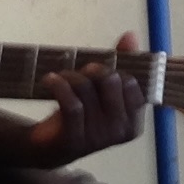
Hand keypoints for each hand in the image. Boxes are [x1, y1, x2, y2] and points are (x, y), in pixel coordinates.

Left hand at [22, 34, 148, 166]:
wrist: (50, 147)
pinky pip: (71, 104)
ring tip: (61, 76)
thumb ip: (120, 64)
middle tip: (82, 70)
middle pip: (112, 82)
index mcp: (134, 121)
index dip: (116, 69)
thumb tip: (131, 36)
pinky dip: (59, 85)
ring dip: (71, 76)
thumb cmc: (81, 115)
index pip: (133, 83)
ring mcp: (99, 138)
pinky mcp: (75, 139)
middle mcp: (120, 131)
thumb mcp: (102, 90)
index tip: (100, 68)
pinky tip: (50, 80)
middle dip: (95, 70)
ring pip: (87, 89)